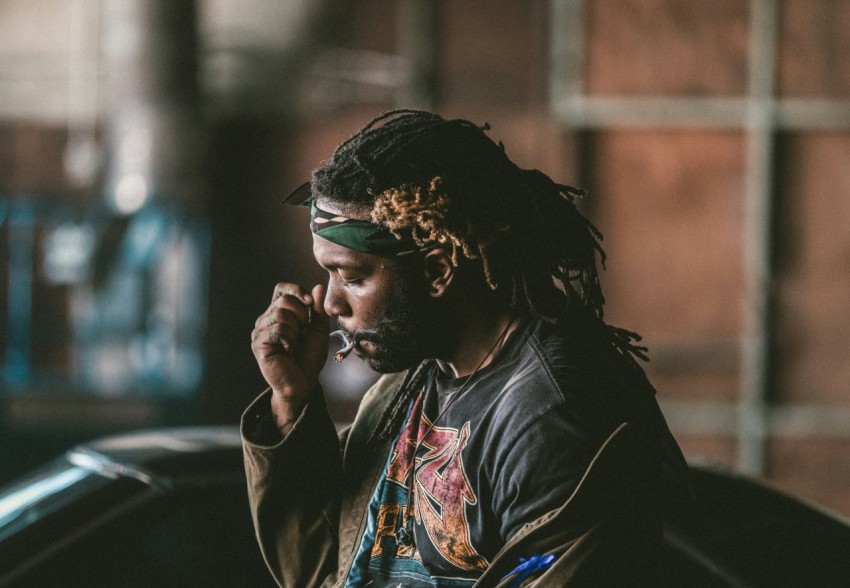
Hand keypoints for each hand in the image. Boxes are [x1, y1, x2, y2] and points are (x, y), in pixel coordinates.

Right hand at [250, 283, 329, 430]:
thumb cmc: (309, 357)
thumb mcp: (318, 330)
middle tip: (302, 335)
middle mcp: (266, 319)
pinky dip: (289, 339)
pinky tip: (288, 350)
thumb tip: (318, 287)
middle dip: (302, 316)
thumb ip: (318, 309)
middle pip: (285, 300)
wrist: (303, 383)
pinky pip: (278, 329)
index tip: (311, 303)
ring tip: (294, 344)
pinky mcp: (259, 343)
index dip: (296, 290)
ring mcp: (260, 331)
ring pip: (281, 313)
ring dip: (296, 330)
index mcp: (279, 312)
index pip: (282, 289)